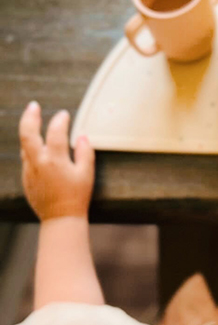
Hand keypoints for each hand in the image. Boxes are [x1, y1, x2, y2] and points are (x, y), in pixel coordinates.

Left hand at [19, 102, 94, 220]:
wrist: (60, 219)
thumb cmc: (76, 197)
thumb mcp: (86, 175)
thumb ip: (85, 153)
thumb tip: (82, 137)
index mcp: (55, 160)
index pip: (56, 132)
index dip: (60, 120)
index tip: (64, 115)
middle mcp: (39, 162)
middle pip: (28, 133)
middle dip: (30, 116)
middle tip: (34, 106)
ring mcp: (30, 170)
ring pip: (24, 145)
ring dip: (29, 132)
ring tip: (34, 122)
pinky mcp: (26, 178)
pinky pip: (26, 158)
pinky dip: (30, 148)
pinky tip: (37, 147)